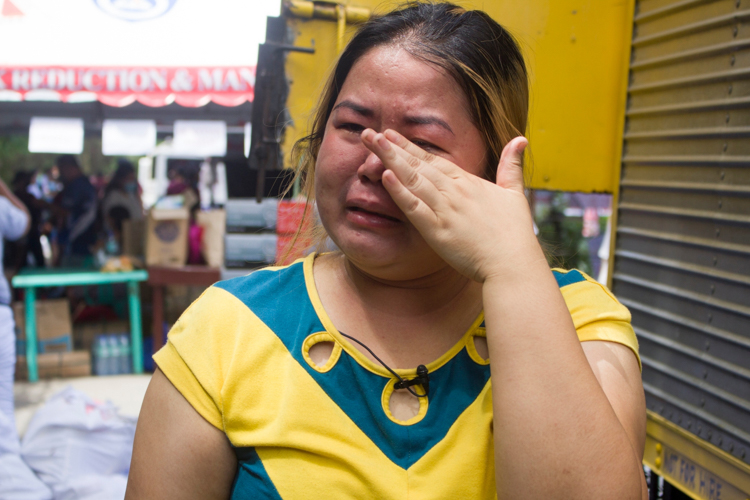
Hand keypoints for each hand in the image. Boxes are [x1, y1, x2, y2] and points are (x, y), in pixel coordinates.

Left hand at [361, 128, 541, 282]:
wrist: (513, 264)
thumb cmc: (515, 233)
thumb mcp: (515, 193)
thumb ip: (511, 166)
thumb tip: (521, 139)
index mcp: (468, 183)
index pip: (433, 160)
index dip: (410, 147)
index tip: (391, 134)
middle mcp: (454, 192)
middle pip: (418, 165)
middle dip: (392, 148)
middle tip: (370, 134)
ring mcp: (445, 211)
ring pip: (413, 180)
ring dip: (391, 161)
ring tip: (372, 145)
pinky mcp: (438, 231)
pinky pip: (414, 208)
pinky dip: (400, 192)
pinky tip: (385, 177)